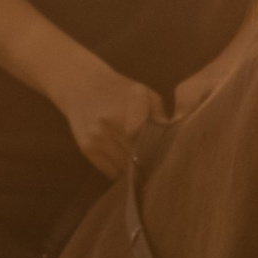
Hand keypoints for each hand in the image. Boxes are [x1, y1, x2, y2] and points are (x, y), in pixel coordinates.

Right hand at [60, 56, 162, 178]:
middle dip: (149, 163)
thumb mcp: (144, 93)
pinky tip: (126, 166)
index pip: (149, 136)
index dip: (158, 151)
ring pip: (125, 167)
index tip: (167, 158)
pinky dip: (121, 172)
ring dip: (135, 171)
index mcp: (132, 102)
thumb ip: (160, 114)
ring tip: (143, 168)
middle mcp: (112, 120)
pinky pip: (110, 171)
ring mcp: (97, 136)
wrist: (81, 85)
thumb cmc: (119, 89)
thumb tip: (176, 139)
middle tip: (159, 168)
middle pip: (138, 155)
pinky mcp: (87, 149)